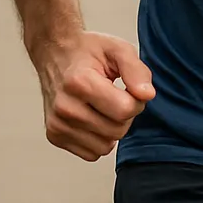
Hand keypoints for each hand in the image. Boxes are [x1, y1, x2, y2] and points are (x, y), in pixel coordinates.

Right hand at [34, 30, 154, 161]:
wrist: (54, 53)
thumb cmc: (88, 51)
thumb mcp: (118, 49)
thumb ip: (136, 70)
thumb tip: (147, 95)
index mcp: (79, 82)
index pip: (124, 110)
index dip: (136, 100)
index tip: (128, 88)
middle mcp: (64, 106)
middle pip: (117, 130)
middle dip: (125, 115)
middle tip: (116, 95)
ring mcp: (57, 124)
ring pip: (105, 146)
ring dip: (112, 129)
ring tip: (103, 106)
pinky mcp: (54, 136)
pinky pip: (91, 153)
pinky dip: (98, 139)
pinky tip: (92, 118)